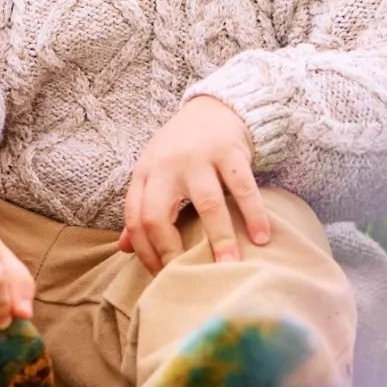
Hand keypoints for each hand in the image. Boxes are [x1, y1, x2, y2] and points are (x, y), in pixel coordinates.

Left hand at [119, 96, 271, 272]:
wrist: (212, 108)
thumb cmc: (179, 150)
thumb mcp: (153, 173)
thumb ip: (141, 207)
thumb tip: (124, 248)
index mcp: (145, 173)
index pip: (136, 218)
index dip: (146, 252)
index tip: (162, 277)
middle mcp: (167, 165)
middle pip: (158, 214)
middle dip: (171, 251)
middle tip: (189, 278)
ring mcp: (199, 157)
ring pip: (207, 204)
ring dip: (220, 239)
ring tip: (230, 266)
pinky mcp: (230, 152)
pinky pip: (243, 188)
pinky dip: (254, 214)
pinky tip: (262, 238)